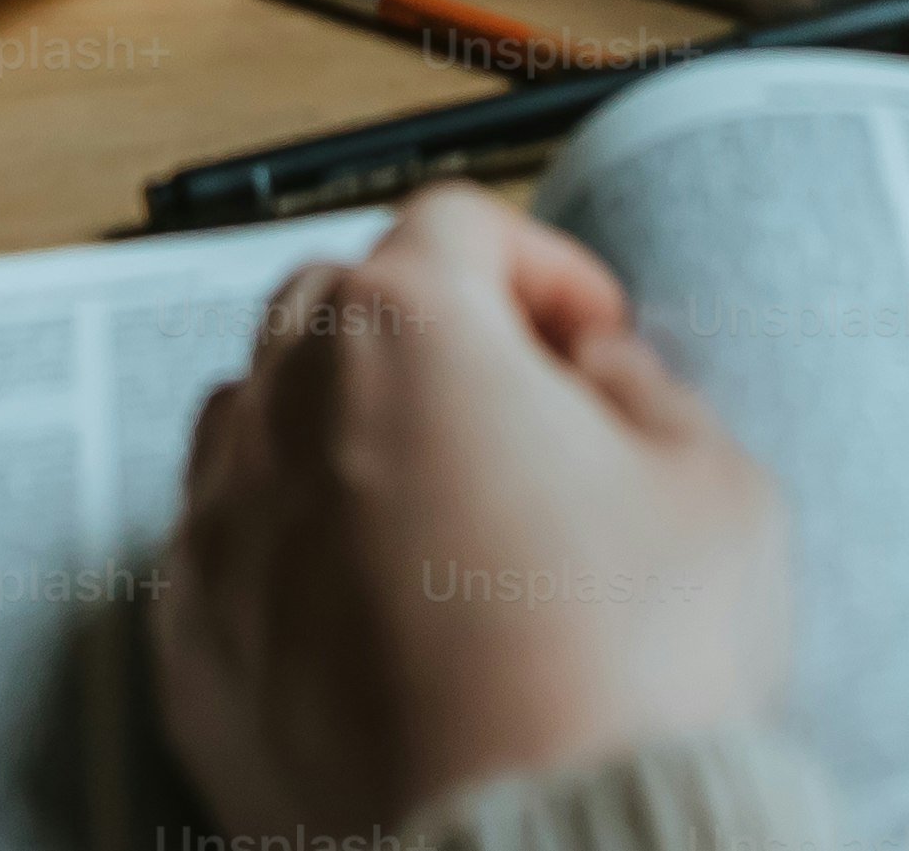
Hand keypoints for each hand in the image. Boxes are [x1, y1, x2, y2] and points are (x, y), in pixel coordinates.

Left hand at [156, 184, 792, 838]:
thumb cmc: (627, 683)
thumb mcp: (718, 496)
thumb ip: (653, 394)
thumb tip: (600, 370)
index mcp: (411, 334)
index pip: (456, 224)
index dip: (542, 265)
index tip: (591, 335)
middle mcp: (287, 408)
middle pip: (334, 302)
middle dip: (425, 330)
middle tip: (514, 409)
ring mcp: (221, 531)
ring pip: (255, 417)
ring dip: (336, 429)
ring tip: (432, 509)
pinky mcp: (190, 651)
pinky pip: (222, 552)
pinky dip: (285, 553)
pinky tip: (368, 613)